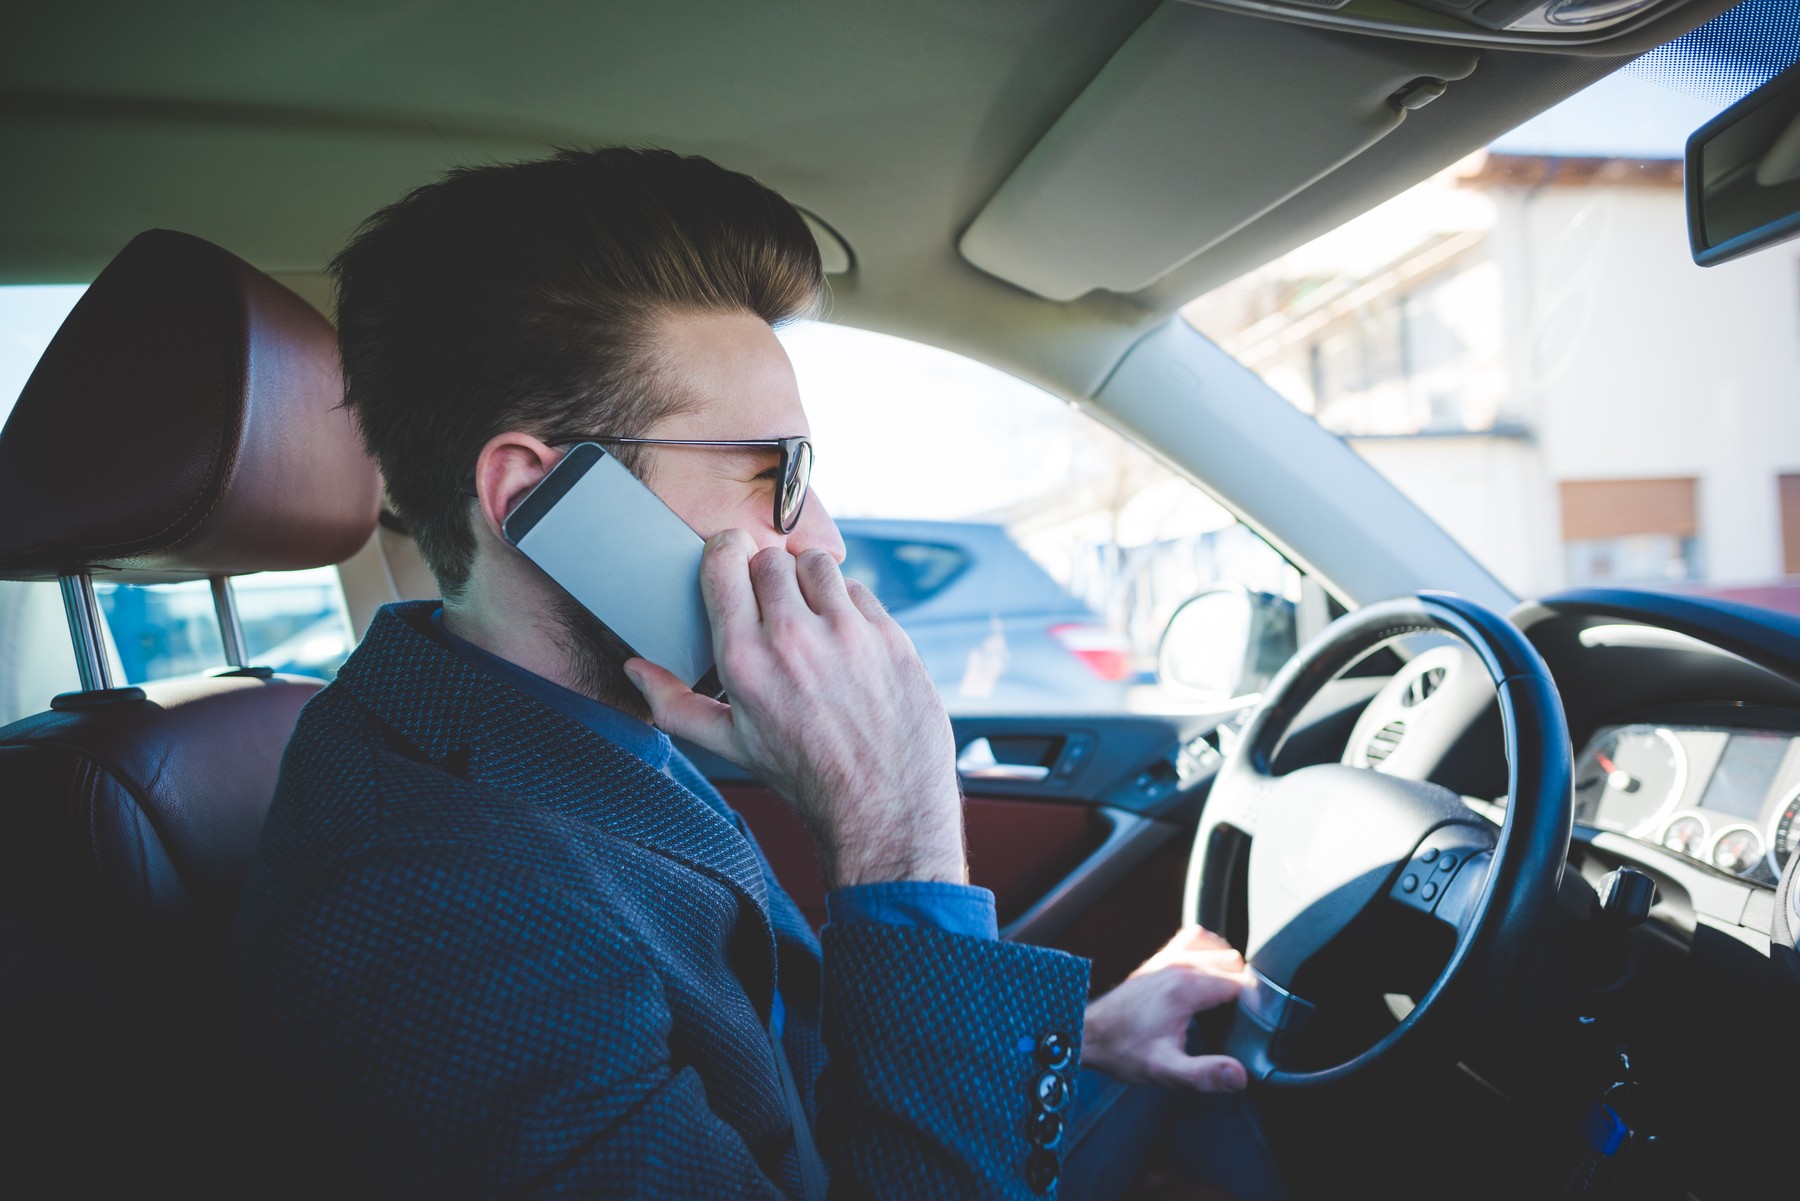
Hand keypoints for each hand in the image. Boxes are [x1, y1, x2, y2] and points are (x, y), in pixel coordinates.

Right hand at [625, 529, 965, 888]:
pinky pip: (860, 590)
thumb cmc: (806, 776)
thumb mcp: (731, 744)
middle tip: (772, 607)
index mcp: (745, 660)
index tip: (731, 563)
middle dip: (767, 575)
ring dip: (809, 582)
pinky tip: (845, 640)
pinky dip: (849, 606)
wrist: (885, 805)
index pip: (725, 559)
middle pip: (770, 558)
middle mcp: (794, 637)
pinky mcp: (889, 635)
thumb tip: (636, 670)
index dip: (726, 552)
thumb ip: (674, 703)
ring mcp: (847, 633)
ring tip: (811, 619)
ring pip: (818, 564)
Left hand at [1081, 926, 1249, 1092]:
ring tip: (1225, 1001)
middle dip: (1242, 988)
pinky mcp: (1160, 959)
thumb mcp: (1166, 1070)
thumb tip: (1239, 1075)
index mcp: (1186, 988)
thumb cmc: (1124, 1051)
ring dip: (1227, 969)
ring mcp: (1168, 958)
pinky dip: (1209, 952)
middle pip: (1232, 964)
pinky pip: (1196, 940)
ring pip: (1218, 948)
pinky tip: (1207, 977)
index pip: (1241, 984)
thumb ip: (1205, 1074)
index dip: (1252, 1006)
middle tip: (1236, 1020)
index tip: (1250, 1026)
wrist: (1088, 1034)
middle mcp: (1178, 965)